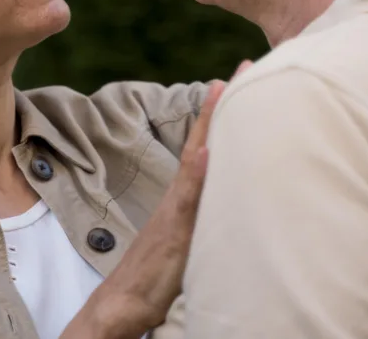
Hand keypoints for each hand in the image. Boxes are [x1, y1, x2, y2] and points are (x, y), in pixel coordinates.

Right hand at [65, 63, 249, 338]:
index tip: (242, 79)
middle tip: (246, 65)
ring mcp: (176, 211)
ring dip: (213, 123)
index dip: (224, 114)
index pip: (208, 145)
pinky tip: (209, 150)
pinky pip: (187, 198)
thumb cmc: (156, 276)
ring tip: (228, 87)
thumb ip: (204, 216)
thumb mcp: (189, 241)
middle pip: (204, 139)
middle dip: (224, 104)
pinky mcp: (173, 233)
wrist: (122, 302)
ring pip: (198, 158)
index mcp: (186, 195)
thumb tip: (228, 194)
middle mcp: (180, 195)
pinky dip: (197, 173)